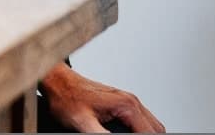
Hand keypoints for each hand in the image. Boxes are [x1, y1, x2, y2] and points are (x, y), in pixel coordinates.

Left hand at [39, 63, 163, 132]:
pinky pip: (140, 119)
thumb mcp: (83, 123)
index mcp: (126, 105)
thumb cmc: (67, 98)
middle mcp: (129, 100)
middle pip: (155, 129)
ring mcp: (126, 100)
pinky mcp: (121, 103)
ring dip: (145, 134)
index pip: (150, 133)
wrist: (59, 83)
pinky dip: (139, 130)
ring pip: (150, 124)